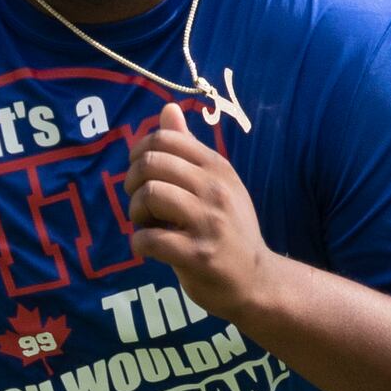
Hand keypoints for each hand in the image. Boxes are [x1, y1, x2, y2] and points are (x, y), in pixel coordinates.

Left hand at [125, 103, 278, 323]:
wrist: (257, 281)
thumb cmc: (230, 231)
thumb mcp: (218, 184)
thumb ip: (189, 149)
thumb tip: (167, 109)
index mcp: (217, 167)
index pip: (165, 138)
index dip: (140, 153)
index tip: (141, 175)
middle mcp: (215, 189)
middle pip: (152, 163)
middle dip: (133, 182)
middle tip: (140, 202)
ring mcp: (209, 222)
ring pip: (150, 195)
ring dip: (136, 212)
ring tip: (146, 225)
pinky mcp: (198, 255)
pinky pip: (150, 239)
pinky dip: (139, 244)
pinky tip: (148, 249)